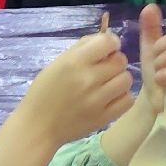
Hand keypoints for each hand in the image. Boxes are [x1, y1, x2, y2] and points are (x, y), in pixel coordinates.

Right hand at [19, 30, 133, 145]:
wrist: (38, 127)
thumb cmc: (44, 92)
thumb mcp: (57, 63)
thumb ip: (82, 48)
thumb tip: (107, 37)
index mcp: (74, 62)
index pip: (109, 42)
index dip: (110, 43)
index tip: (106, 49)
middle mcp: (88, 79)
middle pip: (121, 61)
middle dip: (114, 62)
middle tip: (103, 70)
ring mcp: (98, 100)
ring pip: (127, 79)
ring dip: (119, 79)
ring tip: (106, 85)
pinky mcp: (104, 117)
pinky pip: (128, 100)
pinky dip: (121, 97)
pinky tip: (110, 98)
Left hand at [138, 3, 165, 113]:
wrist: (154, 97)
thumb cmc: (157, 69)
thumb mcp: (150, 45)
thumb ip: (150, 26)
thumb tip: (150, 6)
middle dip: (159, 48)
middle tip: (156, 58)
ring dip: (158, 65)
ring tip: (159, 72)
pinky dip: (160, 78)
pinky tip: (162, 83)